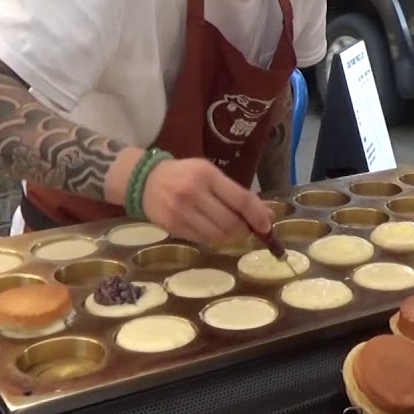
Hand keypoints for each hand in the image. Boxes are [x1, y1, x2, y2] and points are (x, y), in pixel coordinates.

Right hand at [141, 158, 273, 244]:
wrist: (146, 180)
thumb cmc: (185, 174)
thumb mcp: (210, 173)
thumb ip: (235, 192)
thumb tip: (265, 215)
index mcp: (207, 175)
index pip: (240, 199)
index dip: (257, 216)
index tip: (267, 226)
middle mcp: (194, 193)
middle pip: (230, 222)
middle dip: (244, 230)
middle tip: (247, 229)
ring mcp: (181, 211)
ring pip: (218, 236)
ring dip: (231, 238)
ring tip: (232, 232)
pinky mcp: (173, 227)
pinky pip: (202, 240)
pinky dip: (214, 239)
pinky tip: (214, 232)